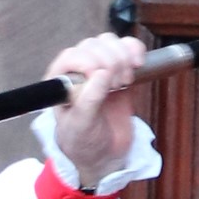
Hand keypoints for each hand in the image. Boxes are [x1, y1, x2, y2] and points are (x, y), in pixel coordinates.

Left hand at [46, 33, 146, 189]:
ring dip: (123, 56)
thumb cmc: (84, 143)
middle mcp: (77, 71)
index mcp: (60, 81)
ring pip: (110, 42)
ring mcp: (99, 68)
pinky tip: (138, 64)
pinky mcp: (119, 70)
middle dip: (110, 62)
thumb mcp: (82, 126)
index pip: (73, 55)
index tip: (105, 82)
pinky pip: (127, 47)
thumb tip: (102, 73)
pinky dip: (135, 50)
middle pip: (94, 45)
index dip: (91, 62)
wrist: (104, 156)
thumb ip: (89, 100)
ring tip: (125, 80)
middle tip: (116, 86)